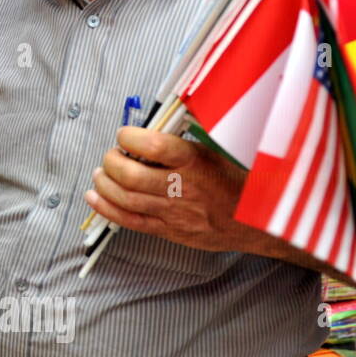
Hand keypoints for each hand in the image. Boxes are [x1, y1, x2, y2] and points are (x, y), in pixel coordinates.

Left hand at [84, 126, 256, 252]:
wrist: (260, 221)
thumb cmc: (237, 181)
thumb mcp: (219, 150)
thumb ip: (183, 140)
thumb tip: (150, 125)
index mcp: (196, 161)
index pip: (153, 146)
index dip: (130, 137)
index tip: (125, 134)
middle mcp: (183, 187)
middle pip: (131, 176)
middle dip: (111, 162)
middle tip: (110, 156)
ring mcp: (175, 212)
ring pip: (125, 199)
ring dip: (104, 184)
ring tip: (100, 174)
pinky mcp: (170, 231)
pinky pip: (130, 221)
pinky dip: (107, 209)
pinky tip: (95, 198)